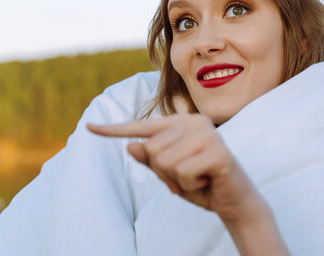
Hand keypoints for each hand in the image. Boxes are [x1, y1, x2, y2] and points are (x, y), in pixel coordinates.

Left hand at [87, 113, 266, 224]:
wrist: (235, 201)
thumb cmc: (200, 183)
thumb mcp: (169, 174)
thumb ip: (150, 160)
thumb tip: (130, 146)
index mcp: (182, 122)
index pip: (142, 127)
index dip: (114, 130)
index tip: (89, 127)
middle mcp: (194, 122)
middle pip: (151, 149)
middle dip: (163, 172)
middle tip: (186, 177)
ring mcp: (207, 134)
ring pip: (164, 161)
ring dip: (176, 180)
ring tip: (196, 178)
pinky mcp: (218, 151)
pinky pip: (181, 172)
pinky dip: (188, 185)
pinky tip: (205, 181)